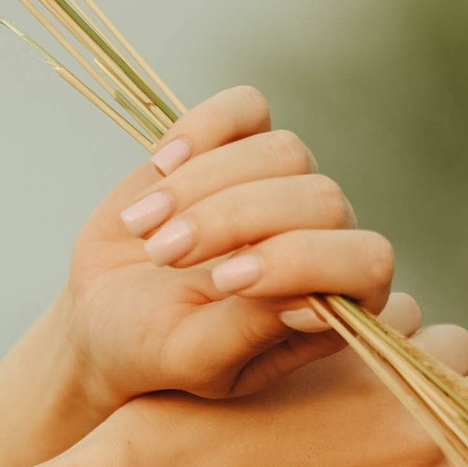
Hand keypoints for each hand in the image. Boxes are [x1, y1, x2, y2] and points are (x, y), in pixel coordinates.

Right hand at [57, 88, 398, 417]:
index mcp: (335, 303)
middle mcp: (323, 238)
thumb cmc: (154, 350)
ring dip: (203, 185)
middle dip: (234, 220)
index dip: (305, 261)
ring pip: (283, 152)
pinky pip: (247, 107)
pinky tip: (160, 165)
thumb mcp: (194, 359)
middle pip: (321, 199)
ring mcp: (285, 186)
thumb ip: (252, 333)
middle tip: (162, 256)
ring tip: (145, 230)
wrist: (101, 312)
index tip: (225, 281)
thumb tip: (311, 302)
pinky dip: (202, 128)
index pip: (367, 263)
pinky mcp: (241, 142)